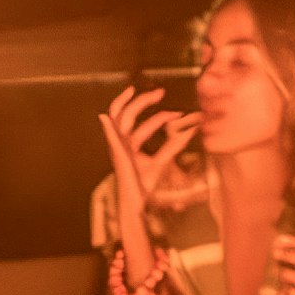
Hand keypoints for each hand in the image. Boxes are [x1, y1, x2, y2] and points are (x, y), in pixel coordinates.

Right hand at [96, 79, 199, 224]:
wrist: (135, 202)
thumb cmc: (145, 184)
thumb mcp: (161, 161)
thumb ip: (172, 145)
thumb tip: (189, 131)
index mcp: (125, 141)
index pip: (125, 114)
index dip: (140, 102)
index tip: (163, 101)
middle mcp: (119, 142)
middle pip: (125, 111)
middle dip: (143, 98)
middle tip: (160, 92)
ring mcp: (118, 148)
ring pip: (124, 118)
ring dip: (140, 104)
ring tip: (157, 96)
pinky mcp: (120, 157)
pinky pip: (112, 140)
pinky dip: (107, 129)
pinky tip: (105, 119)